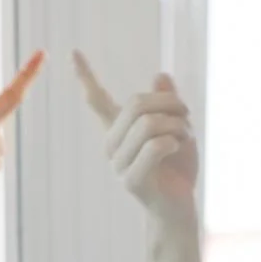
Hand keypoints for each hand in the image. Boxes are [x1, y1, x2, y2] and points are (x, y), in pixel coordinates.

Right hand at [72, 51, 198, 217]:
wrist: (180, 209)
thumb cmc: (178, 169)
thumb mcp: (177, 127)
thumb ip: (167, 103)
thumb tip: (160, 75)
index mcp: (117, 131)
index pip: (96, 100)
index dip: (84, 75)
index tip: (73, 52)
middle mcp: (111, 145)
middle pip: (137, 104)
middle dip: (170, 103)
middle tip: (187, 116)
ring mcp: (118, 164)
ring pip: (149, 123)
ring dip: (178, 125)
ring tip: (187, 136)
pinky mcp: (132, 180)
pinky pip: (156, 146)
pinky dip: (175, 141)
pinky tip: (179, 147)